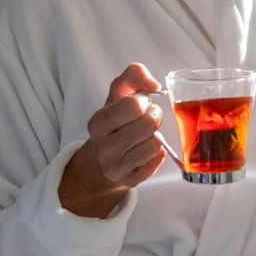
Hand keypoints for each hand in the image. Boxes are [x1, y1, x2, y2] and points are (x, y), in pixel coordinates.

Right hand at [59, 62, 165, 217]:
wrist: (104, 155)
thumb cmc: (117, 119)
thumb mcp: (119, 93)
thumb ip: (134, 74)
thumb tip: (154, 84)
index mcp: (98, 122)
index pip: (134, 106)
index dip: (145, 102)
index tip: (141, 104)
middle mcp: (103, 146)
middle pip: (147, 125)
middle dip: (155, 117)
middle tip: (151, 117)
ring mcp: (115, 166)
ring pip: (153, 145)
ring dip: (157, 136)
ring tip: (148, 134)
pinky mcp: (128, 181)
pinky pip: (155, 164)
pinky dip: (158, 154)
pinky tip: (149, 150)